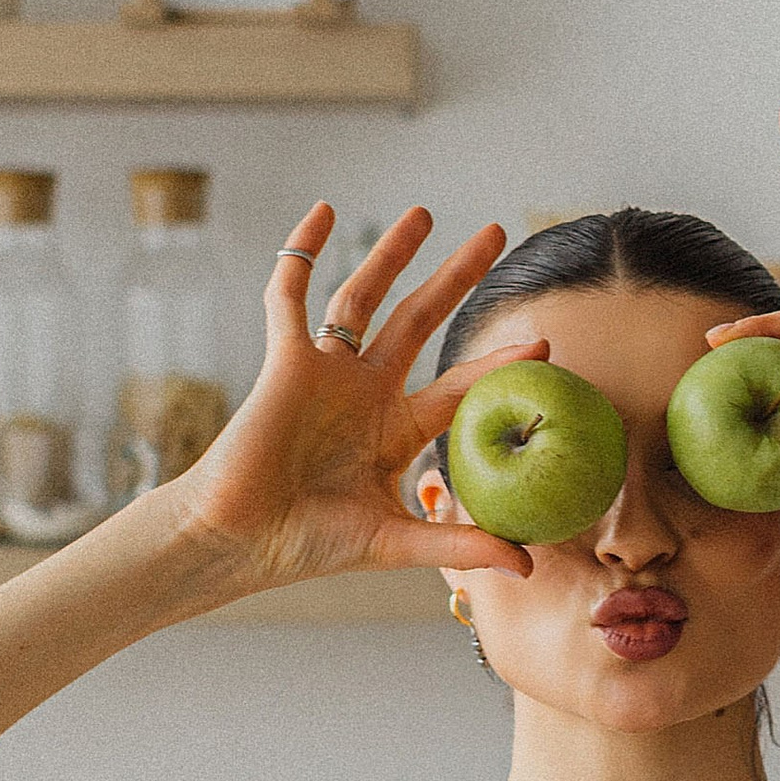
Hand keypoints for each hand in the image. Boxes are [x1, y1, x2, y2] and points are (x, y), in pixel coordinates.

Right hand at [172, 206, 543, 587]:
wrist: (237, 542)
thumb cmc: (306, 545)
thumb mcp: (394, 542)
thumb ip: (458, 544)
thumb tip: (527, 568)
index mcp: (395, 430)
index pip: (459, 386)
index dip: (497, 363)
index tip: (542, 343)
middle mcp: (365, 392)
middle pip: (420, 320)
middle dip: (457, 277)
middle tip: (497, 233)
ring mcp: (325, 372)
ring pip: (363, 297)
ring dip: (393, 254)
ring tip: (425, 212)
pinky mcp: (284, 361)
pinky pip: (290, 295)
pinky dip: (300, 252)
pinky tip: (320, 213)